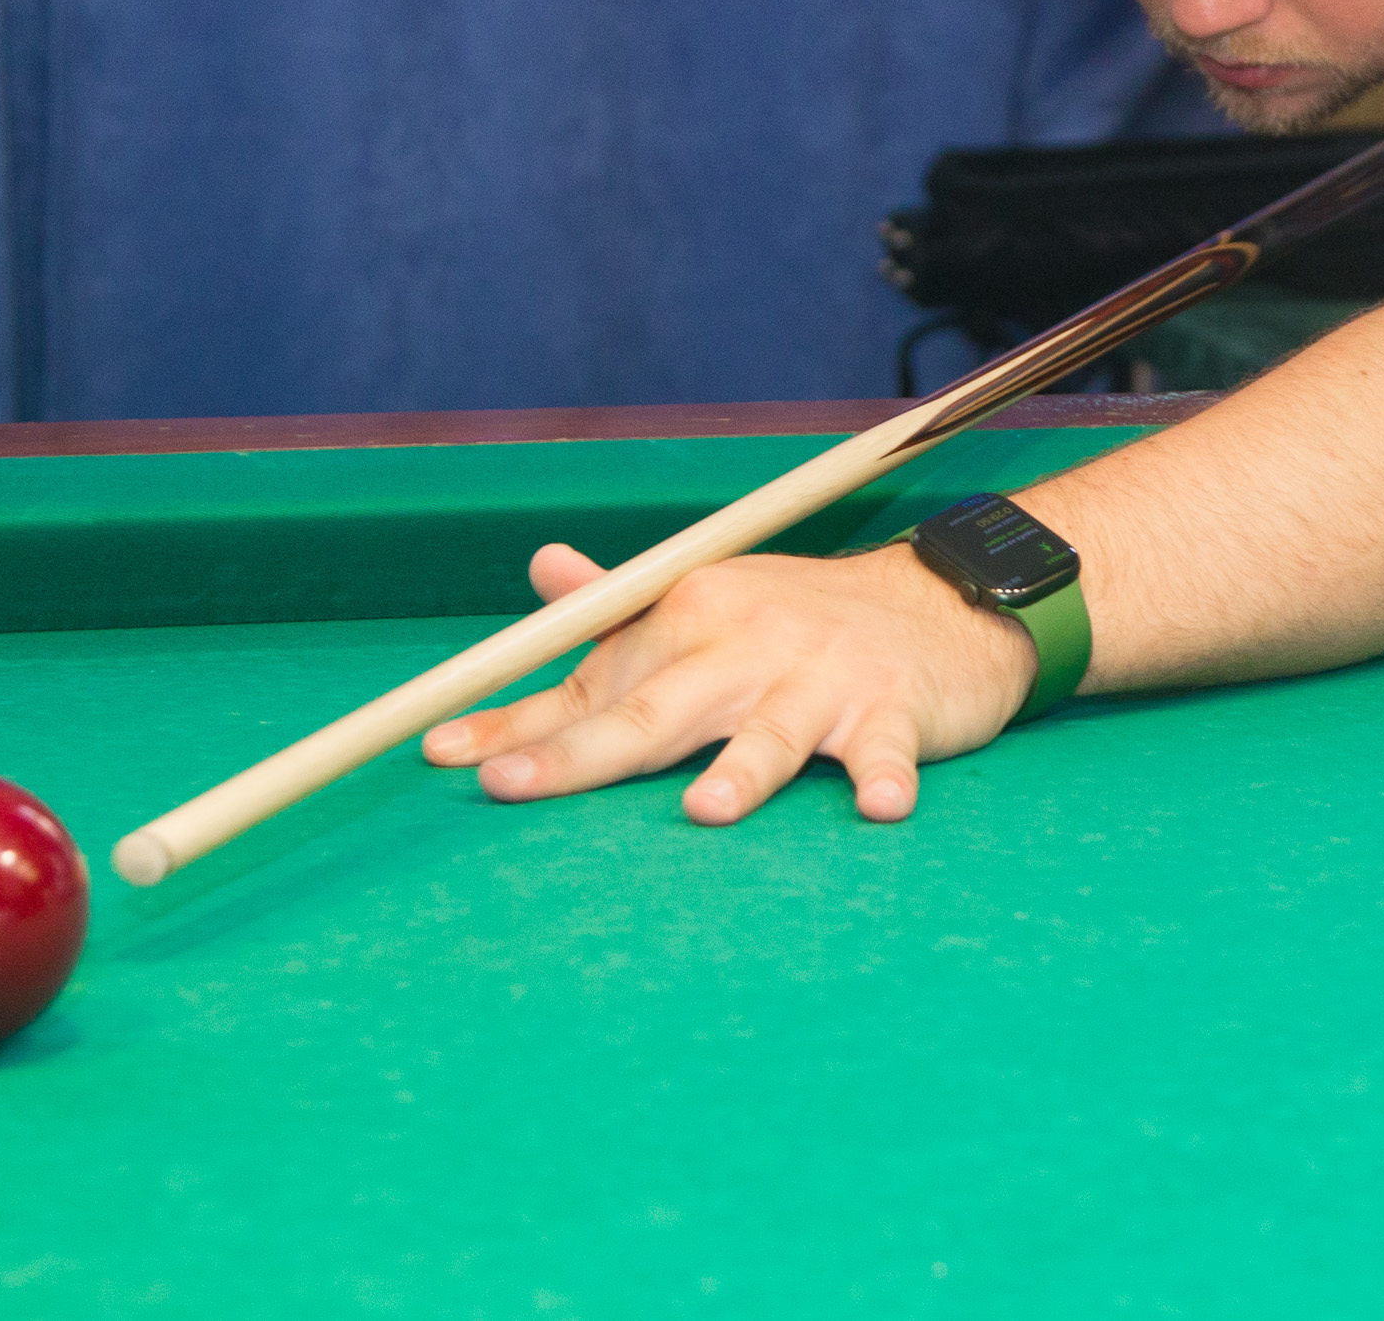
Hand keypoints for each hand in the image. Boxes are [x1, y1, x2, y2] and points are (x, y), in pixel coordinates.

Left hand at [417, 541, 1042, 823]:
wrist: (942, 602)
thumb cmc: (801, 624)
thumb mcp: (708, 606)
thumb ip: (617, 614)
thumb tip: (540, 571)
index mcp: (691, 618)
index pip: (590, 681)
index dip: (516, 725)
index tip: (441, 756)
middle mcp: (748, 643)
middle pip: (655, 710)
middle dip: (579, 753)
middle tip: (512, 788)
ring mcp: (824, 679)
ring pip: (772, 732)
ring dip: (741, 768)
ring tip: (705, 811)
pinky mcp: (897, 710)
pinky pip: (889, 750)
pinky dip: (888, 777)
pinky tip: (881, 806)